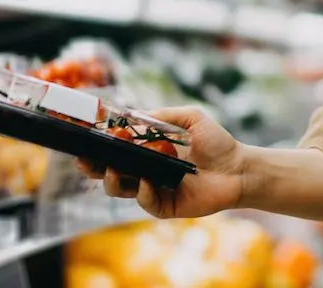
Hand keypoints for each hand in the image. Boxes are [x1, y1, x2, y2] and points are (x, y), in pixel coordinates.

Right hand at [76, 106, 245, 219]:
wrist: (239, 167)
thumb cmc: (216, 142)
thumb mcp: (191, 118)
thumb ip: (163, 115)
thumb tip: (133, 116)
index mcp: (147, 151)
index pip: (115, 151)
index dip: (97, 148)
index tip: (83, 141)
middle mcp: (146, 171)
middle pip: (109, 173)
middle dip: (94, 168)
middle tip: (85, 161)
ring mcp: (154, 190)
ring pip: (121, 190)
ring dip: (113, 180)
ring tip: (115, 168)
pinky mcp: (166, 206)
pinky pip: (145, 202)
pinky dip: (141, 193)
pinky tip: (145, 182)